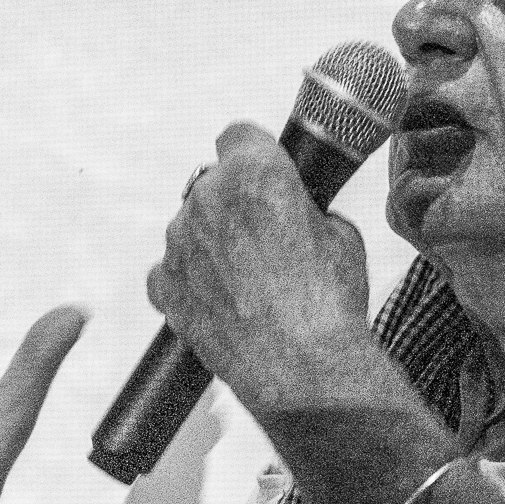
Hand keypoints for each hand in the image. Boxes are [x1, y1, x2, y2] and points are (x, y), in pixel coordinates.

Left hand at [145, 123, 372, 420]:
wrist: (305, 368)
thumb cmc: (330, 302)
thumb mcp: (340, 233)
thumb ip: (305, 207)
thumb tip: (295, 210)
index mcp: (255, 172)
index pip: (238, 135)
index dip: (253, 153)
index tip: (262, 170)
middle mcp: (208, 198)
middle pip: (212, 183)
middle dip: (233, 202)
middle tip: (263, 237)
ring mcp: (179, 242)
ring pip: (190, 226)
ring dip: (211, 243)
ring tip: (248, 282)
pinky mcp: (164, 284)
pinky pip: (170, 270)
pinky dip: (189, 281)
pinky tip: (221, 302)